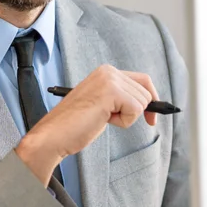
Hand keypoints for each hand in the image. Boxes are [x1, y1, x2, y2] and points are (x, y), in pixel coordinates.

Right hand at [15, 65, 156, 182]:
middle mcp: (109, 71)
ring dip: (126, 117)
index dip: (151, 99)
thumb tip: (151, 101)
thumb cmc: (76, 124)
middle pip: (146, 92)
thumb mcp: (104, 104)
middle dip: (135, 112)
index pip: (143, 80)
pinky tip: (104, 120)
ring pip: (143, 102)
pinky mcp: (111, 92)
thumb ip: (121, 97)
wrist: (55, 134)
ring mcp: (110, 80)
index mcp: (106, 72)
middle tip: (109, 118)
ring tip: (102, 118)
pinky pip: (136, 110)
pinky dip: (124, 122)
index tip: (151, 117)